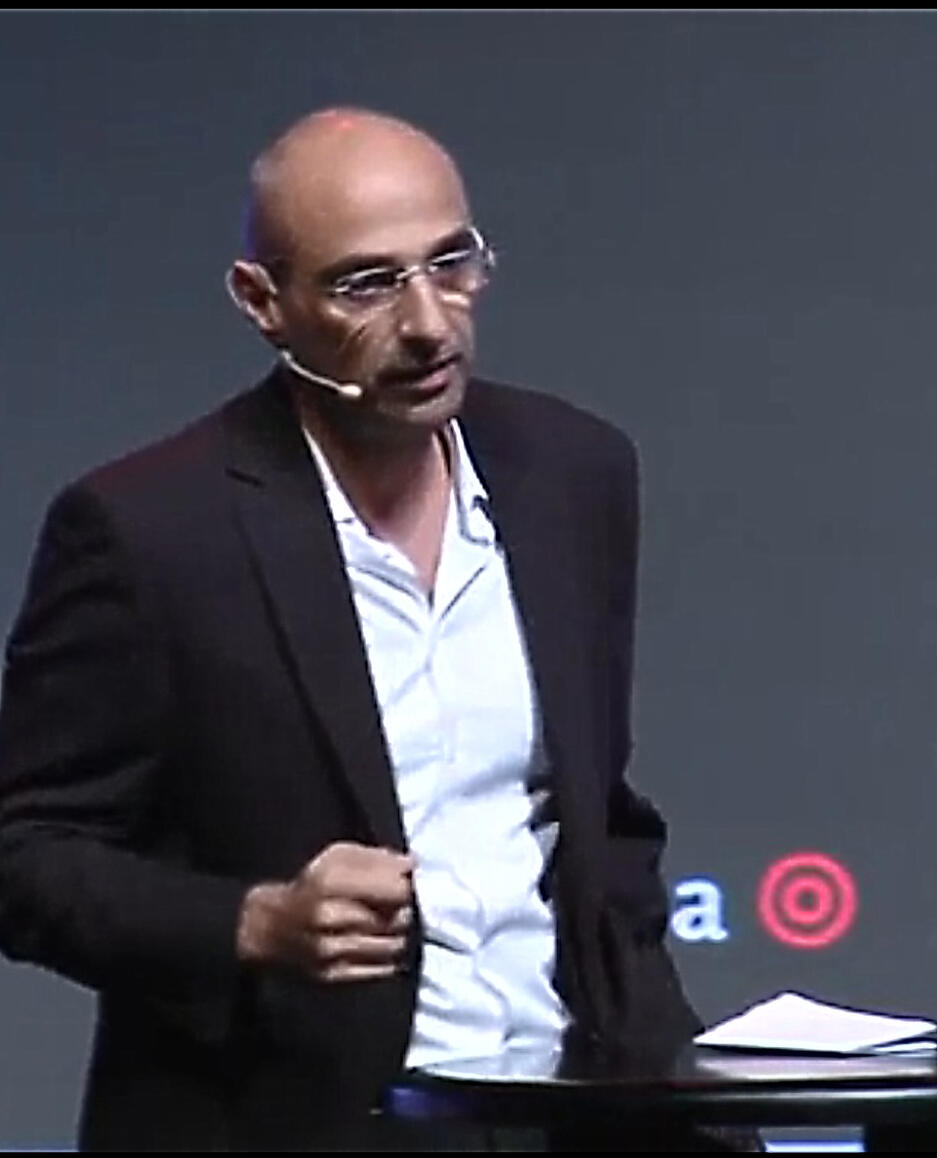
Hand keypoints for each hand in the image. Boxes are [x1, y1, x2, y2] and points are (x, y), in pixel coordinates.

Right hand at [237, 842, 414, 981]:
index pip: (395, 890)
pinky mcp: (333, 976)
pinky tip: (376, 942)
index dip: (409, 888)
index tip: (407, 885)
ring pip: (393, 945)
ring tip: (387, 924)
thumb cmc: (310, 885)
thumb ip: (376, 859)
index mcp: (329, 882)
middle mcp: (329, 918)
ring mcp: (330, 950)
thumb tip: (413, 865)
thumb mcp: (336, 858)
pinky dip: (387, 956)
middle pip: (397, 919)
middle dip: (404, 911)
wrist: (269, 927)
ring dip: (397, 934)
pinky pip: (381, 969)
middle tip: (398, 905)